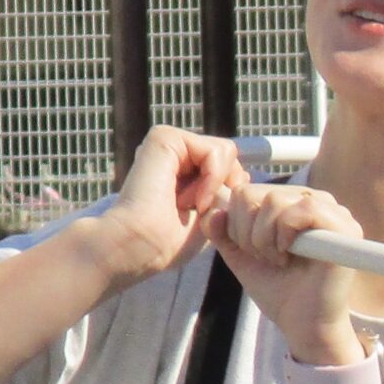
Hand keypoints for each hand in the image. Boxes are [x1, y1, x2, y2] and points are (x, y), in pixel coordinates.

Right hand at [93, 127, 244, 290]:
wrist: (141, 246)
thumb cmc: (168, 242)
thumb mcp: (209, 217)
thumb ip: (225, 194)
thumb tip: (243, 174)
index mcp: (182, 169)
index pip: (227, 166)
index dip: (231, 189)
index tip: (208, 214)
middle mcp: (175, 153)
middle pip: (229, 157)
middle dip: (224, 188)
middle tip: (195, 210)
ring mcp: (169, 143)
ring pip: (225, 152)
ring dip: (214, 187)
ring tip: (188, 205)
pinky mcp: (165, 137)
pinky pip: (216, 151)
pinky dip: (212, 179)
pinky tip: (190, 198)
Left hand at [208, 182, 362, 366]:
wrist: (302, 323)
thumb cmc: (280, 291)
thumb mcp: (242, 257)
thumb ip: (223, 232)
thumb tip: (212, 209)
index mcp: (293, 203)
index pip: (246, 191)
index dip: (236, 223)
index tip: (251, 252)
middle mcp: (316, 202)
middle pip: (256, 193)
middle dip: (248, 232)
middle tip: (265, 258)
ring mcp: (334, 213)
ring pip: (276, 200)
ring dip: (265, 237)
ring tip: (278, 260)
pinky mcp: (345, 228)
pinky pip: (303, 209)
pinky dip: (286, 234)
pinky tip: (289, 255)